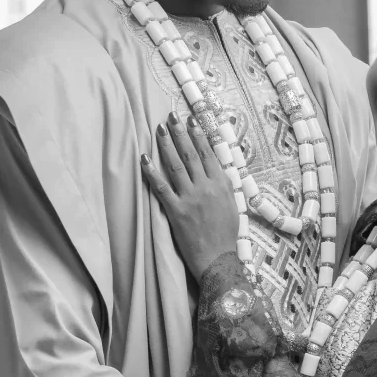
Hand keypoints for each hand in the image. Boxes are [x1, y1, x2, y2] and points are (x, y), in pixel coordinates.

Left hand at [141, 112, 238, 282]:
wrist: (219, 258)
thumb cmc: (226, 234)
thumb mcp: (232, 204)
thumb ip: (223, 185)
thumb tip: (216, 168)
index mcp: (221, 184)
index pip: (208, 154)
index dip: (198, 135)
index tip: (191, 121)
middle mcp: (206, 187)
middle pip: (191, 154)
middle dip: (180, 134)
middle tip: (171, 117)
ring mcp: (190, 198)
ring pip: (176, 166)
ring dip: (167, 146)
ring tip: (160, 130)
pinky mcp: (176, 211)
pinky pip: (162, 188)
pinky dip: (152, 173)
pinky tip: (144, 160)